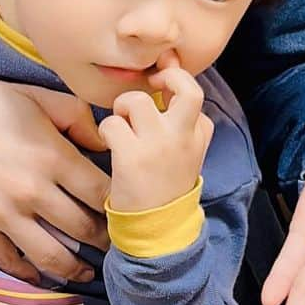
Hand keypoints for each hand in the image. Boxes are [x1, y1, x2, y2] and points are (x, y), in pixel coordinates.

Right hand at [0, 80, 110, 283]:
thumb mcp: (39, 97)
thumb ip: (78, 118)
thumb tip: (105, 145)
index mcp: (52, 158)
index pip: (101, 194)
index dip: (119, 205)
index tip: (125, 210)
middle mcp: (32, 192)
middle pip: (83, 229)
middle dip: (104, 239)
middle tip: (113, 243)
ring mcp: (4, 216)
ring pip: (51, 256)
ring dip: (74, 268)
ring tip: (86, 271)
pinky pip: (10, 262)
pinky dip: (30, 274)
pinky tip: (43, 275)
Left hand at [100, 59, 213, 211]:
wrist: (157, 228)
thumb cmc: (165, 186)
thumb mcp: (188, 155)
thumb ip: (183, 124)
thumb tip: (167, 84)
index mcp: (199, 136)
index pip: (195, 95)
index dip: (176, 81)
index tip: (161, 83)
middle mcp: (183, 136)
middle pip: (187, 87)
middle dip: (167, 76)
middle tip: (150, 84)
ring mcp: (159, 145)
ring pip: (137, 100)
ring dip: (123, 107)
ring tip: (123, 125)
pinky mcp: (132, 157)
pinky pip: (112, 124)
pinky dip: (106, 130)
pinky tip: (110, 144)